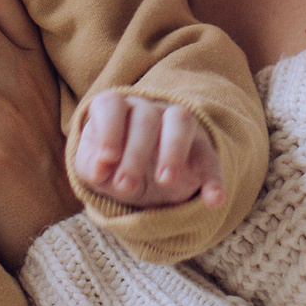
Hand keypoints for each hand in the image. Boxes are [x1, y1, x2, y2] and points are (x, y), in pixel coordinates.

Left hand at [72, 92, 224, 214]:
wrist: (139, 179)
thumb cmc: (111, 167)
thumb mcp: (94, 170)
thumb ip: (91, 166)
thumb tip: (101, 168)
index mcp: (116, 110)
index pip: (111, 105)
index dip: (108, 130)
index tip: (107, 159)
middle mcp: (147, 110)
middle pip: (146, 118)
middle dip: (136, 153)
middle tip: (127, 186)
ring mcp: (176, 125)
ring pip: (181, 121)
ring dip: (173, 150)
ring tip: (166, 181)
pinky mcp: (201, 148)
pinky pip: (210, 157)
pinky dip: (213, 179)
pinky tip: (214, 200)